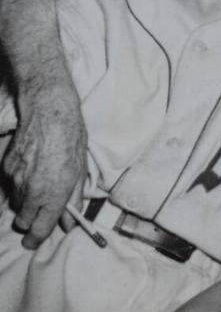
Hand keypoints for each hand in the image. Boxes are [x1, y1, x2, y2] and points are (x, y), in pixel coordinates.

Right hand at [3, 88, 86, 248]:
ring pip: (15, 203)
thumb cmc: (70, 139)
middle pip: (22, 221)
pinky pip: (10, 185)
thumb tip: (68, 222)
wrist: (49, 114)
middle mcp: (32, 191)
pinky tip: (30, 168)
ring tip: (38, 183)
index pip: (40, 230)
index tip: (33, 242)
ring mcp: (16, 180)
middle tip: (39, 211)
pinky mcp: (6, 168)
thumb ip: (73, 200)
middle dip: (29, 220)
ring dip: (24, 201)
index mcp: (53, 195)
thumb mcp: (80, 171)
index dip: (36, 239)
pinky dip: (18, 183)